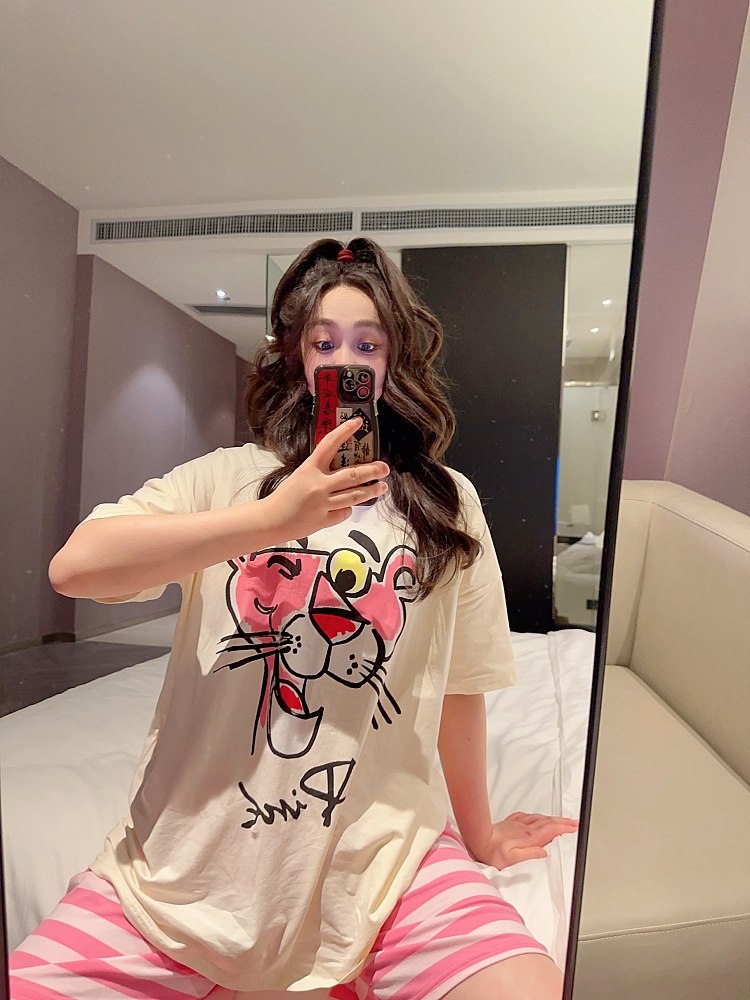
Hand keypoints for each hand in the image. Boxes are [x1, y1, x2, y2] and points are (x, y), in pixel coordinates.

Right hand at [260, 418, 389, 539]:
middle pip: (353, 474)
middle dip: (373, 471)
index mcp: (309, 468)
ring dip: (371, 490)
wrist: (270, 520)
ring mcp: (323, 503)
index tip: (358, 423)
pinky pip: (344, 512)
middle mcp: (318, 484)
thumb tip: (341, 468)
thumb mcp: (300, 476)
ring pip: (355, 495)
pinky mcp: (324, 520)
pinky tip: (349, 506)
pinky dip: (348, 508)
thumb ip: (319, 471)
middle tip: (384, 468)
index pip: (330, 444)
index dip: (345, 431)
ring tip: (382, 487)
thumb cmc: (283, 497)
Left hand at [469, 812, 578, 869]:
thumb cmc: (492, 852)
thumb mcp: (512, 860)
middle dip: (563, 822)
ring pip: (539, 818)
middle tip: (574, 823)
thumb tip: (544, 852)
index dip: (563, 828)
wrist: (477, 840)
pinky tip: (539, 817)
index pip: (550, 831)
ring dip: (553, 819)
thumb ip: (530, 854)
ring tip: (562, 820)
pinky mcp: (512, 823)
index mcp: (527, 838)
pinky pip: (529, 817)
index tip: (574, 827)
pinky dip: (538, 817)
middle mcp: (524, 829)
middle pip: (548, 822)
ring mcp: (518, 824)